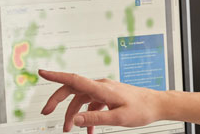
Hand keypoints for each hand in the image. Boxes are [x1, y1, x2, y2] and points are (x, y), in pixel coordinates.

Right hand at [38, 69, 160, 133]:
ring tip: (69, 130)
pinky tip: (89, 130)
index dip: (55, 76)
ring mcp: (104, 90)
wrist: (158, 104)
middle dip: (57, 101)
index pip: (74, 79)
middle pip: (72, 90)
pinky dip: (88, 116)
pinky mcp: (109, 96)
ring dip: (74, 115)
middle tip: (46, 113)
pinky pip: (92, 104)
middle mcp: (101, 86)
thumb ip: (96, 118)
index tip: (41, 72)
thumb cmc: (142, 109)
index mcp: (102, 88)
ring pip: (81, 100)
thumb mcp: (118, 117)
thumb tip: (75, 120)